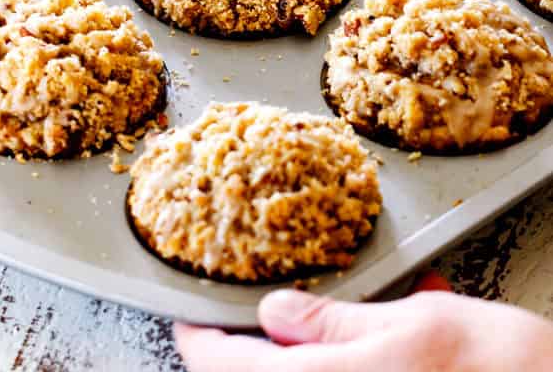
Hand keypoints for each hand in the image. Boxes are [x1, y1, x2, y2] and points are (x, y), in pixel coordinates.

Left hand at [175, 273, 552, 371]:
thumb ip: (334, 323)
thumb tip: (275, 312)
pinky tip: (333, 349)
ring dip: (275, 359)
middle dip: (233, 352)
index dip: (195, 338)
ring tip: (288, 329)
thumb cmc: (490, 369)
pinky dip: (313, 365)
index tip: (187, 315)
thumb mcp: (412, 323)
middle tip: (234, 318)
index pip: (220, 366)